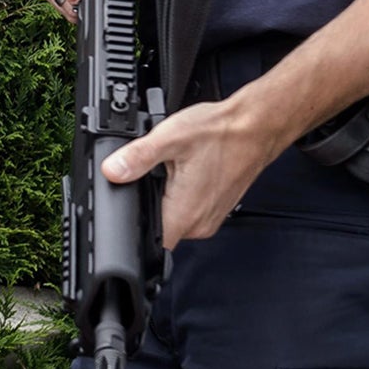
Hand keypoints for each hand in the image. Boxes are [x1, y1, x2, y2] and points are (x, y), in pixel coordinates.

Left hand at [102, 94, 282, 248]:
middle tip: (155, 173)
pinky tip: (185, 171)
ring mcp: (210, 218)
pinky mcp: (216, 209)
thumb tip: (112, 170)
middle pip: (159, 229)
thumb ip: (137, 157)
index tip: (130, 201)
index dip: (132, 225)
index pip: (149, 242)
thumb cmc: (221, 133)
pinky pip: (189, 210)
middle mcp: (200, 223)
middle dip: (148, 204)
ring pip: (174, 219)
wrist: (256, 127)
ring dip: (165, 198)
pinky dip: (181, 194)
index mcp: (186, 214)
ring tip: (172, 170)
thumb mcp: (170, 138)